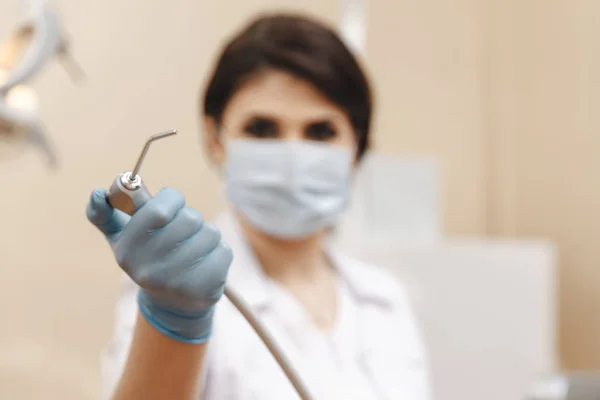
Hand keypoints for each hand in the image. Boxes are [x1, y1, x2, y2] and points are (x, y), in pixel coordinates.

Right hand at [87, 187, 232, 343]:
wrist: (171, 303)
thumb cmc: (148, 256)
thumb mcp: (123, 236)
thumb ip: (105, 212)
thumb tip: (97, 194)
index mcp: (127, 251)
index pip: (158, 210)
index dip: (172, 199)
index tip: (172, 205)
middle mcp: (148, 270)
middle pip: (189, 219)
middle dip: (191, 218)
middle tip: (184, 231)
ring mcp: (176, 284)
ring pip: (210, 233)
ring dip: (207, 235)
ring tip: (195, 248)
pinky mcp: (203, 291)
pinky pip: (223, 251)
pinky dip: (219, 252)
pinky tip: (206, 263)